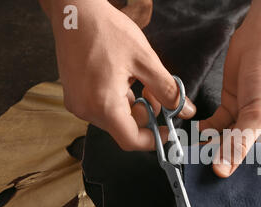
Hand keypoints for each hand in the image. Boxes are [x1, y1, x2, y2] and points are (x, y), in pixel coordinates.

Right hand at [41, 0, 195, 150]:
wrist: (75, 11)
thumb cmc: (108, 32)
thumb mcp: (146, 61)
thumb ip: (168, 90)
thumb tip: (187, 111)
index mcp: (103, 105)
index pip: (131, 140)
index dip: (153, 139)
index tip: (167, 129)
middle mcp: (86, 110)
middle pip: (124, 129)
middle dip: (145, 115)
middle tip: (154, 93)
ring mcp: (77, 104)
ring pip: (114, 119)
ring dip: (132, 106)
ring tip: (138, 80)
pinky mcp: (74, 97)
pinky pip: (102, 109)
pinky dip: (118, 101)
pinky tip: (123, 79)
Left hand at [200, 0, 260, 177]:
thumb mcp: (258, 113)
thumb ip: (238, 143)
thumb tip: (221, 171)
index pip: (260, 163)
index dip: (242, 174)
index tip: (222, 185)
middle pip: (241, 153)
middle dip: (223, 160)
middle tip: (202, 171)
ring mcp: (246, 119)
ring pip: (226, 140)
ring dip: (211, 146)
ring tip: (194, 156)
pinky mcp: (232, 107)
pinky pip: (217, 125)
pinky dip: (207, 131)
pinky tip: (196, 137)